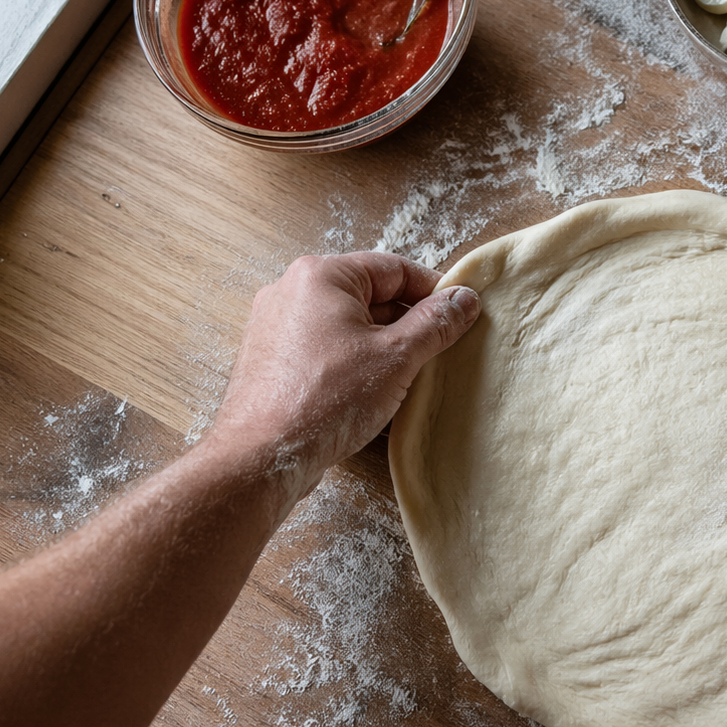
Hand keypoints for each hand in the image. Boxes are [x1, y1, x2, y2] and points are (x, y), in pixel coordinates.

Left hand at [206, 252, 479, 499]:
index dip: (433, 292)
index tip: (460, 316)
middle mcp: (291, 290)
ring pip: (347, 325)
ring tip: (407, 378)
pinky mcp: (270, 359)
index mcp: (321, 275)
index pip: (395, 269)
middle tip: (438, 352)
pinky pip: (324, 348)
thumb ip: (435, 323)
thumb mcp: (396, 358)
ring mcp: (275, 325)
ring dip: (381, 347)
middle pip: (369, 295)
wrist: (262, 457)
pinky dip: (352, 363)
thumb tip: (464, 299)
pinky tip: (370, 393)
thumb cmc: (326, 400)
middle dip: (407, 323)